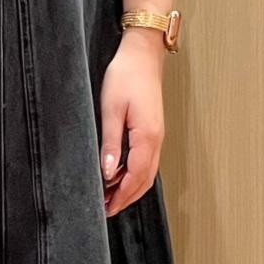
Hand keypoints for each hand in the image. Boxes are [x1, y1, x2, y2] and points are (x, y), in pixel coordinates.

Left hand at [99, 31, 165, 216]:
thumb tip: (108, 173)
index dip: (121, 196)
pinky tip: (120, 175)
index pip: (135, 176)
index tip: (106, 208)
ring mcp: (157, 136)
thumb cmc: (126, 76)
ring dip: (130, 187)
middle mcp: (156, 140)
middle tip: (106, 209)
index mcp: (147, 137)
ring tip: (110, 197)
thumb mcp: (111, 110)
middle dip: (126, 197)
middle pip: (144, 179)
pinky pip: (147, 161)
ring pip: (147, 172)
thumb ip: (111, 144)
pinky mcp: (153, 130)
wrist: (142, 54)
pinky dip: (135, 174)